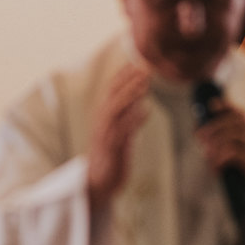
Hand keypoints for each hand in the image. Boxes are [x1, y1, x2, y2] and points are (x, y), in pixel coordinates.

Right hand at [87, 64, 149, 208]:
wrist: (98, 183)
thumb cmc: (111, 155)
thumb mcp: (119, 131)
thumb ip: (126, 114)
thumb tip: (139, 96)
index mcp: (102, 115)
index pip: (111, 89)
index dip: (123, 75)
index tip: (138, 62)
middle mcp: (101, 122)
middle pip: (113, 95)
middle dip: (128, 80)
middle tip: (145, 68)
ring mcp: (105, 135)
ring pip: (115, 109)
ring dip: (130, 94)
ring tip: (145, 83)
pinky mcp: (111, 149)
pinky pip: (122, 132)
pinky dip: (133, 119)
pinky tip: (146, 110)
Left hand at [194, 96, 244, 194]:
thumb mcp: (232, 158)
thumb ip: (221, 144)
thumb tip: (201, 133)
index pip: (241, 114)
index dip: (226, 107)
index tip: (211, 106)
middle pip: (237, 120)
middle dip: (214, 125)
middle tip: (199, 136)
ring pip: (235, 133)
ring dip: (216, 141)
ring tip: (207, 154)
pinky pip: (235, 151)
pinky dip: (221, 156)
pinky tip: (216, 165)